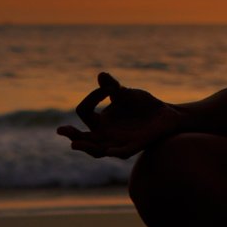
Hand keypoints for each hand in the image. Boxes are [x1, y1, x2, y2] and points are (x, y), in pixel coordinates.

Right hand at [56, 71, 185, 159]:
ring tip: (75, 143)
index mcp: (100, 122)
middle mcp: (105, 135)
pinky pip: (123, 152)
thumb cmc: (142, 105)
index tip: (110, 87)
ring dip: (87, 147)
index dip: (92, 97)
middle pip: (83, 138)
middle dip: (72, 134)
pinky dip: (116, 151)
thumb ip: (112, 87)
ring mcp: (118, 143)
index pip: (83, 112)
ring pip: (98, 150)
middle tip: (61, 130)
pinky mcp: (135, 146)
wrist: (165, 115)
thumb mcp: (125, 94)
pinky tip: (109, 150)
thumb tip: (101, 74)